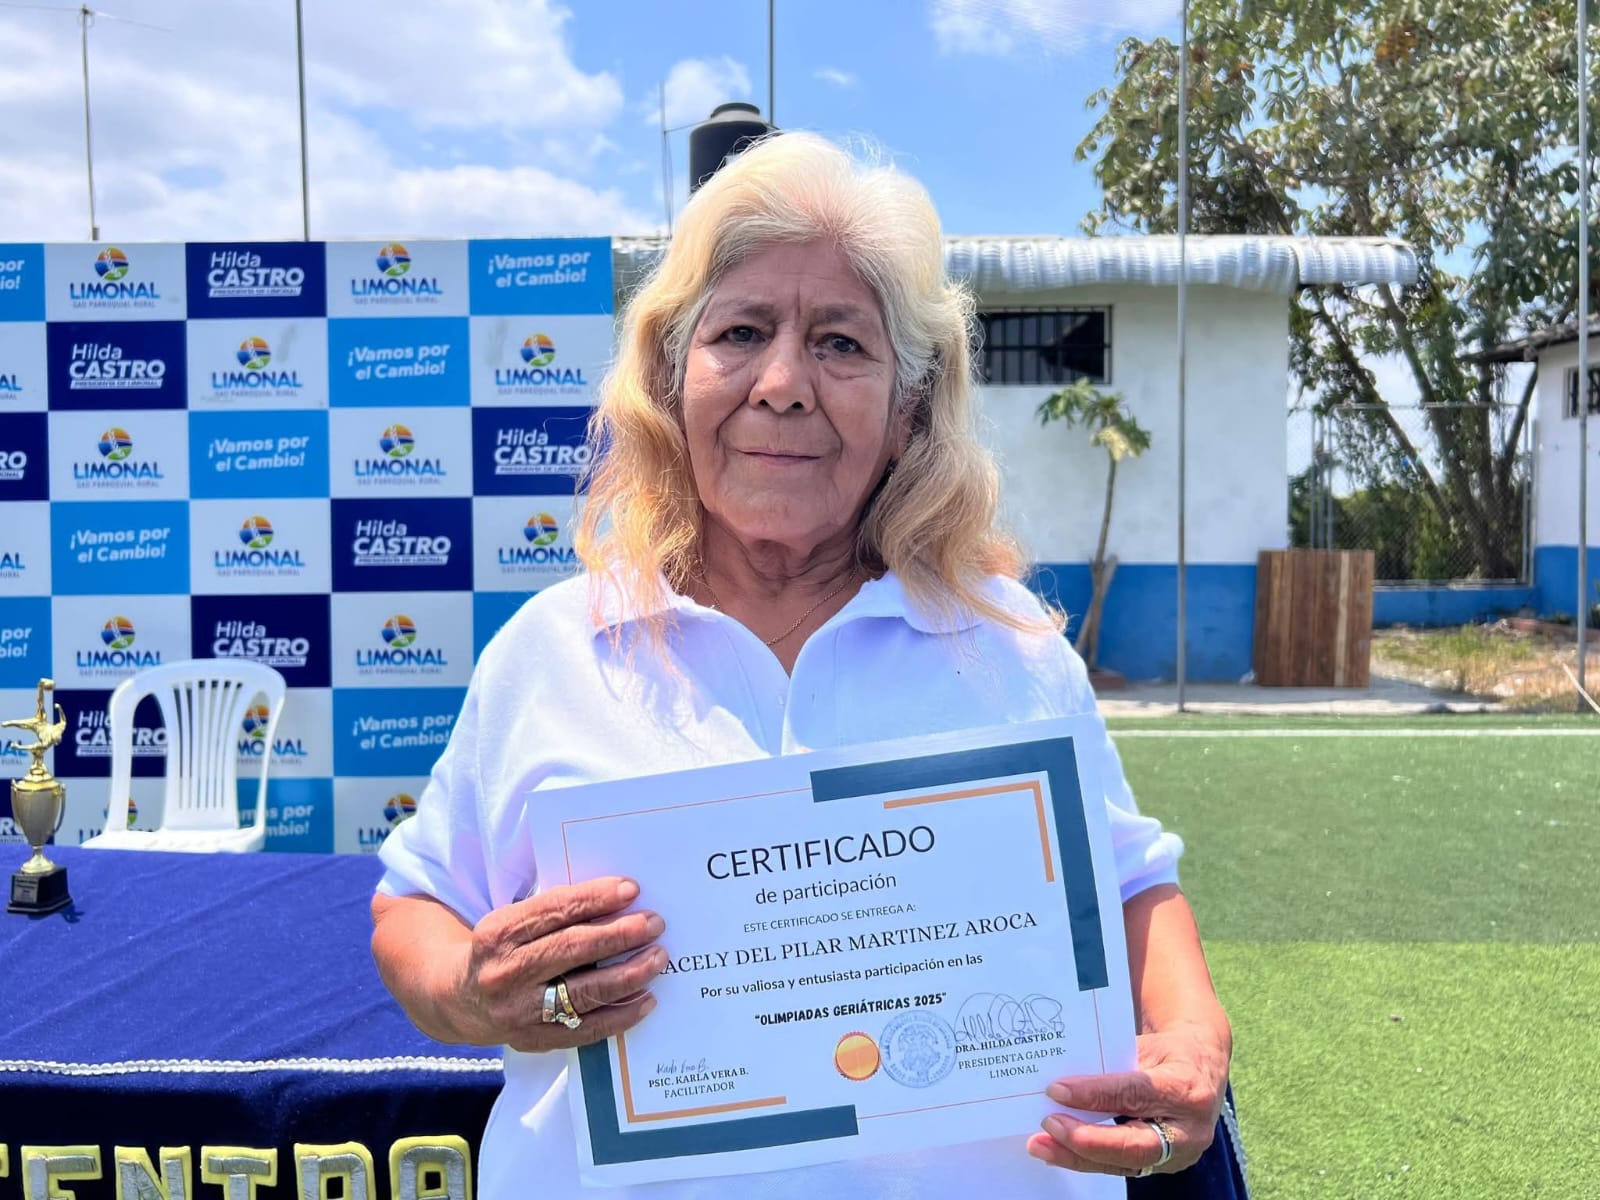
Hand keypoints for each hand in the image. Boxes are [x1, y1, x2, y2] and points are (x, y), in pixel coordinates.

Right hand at [460, 876, 666, 1051]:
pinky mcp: (535, 1039)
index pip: (555, 910)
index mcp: (499, 933)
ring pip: (585, 992)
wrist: (458, 1000)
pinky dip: (621, 1015)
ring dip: (630, 974)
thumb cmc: (501, 949)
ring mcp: (520, 1011)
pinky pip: (586, 1030)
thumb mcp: (511, 921)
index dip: (595, 898)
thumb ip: (554, 912)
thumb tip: (617, 900)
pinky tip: (647, 999)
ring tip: (658, 957)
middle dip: (620, 934)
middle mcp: (506, 973)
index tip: (631, 889)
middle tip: (654, 923)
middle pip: (574, 949)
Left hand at [1027, 1022, 1229, 1176]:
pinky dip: (1087, 1159)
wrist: (1204, 1069)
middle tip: (1048, 1124)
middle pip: (1134, 1143)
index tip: (1057, 1090)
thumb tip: (1064, 1081)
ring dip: (1077, 1156)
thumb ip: (1112, 1064)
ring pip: (1124, 1162)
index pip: (1135, 1093)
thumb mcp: (1148, 1046)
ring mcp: (1181, 1153)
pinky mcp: (1166, 1164)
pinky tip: (1057, 1151)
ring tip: (1040, 1145)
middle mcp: (1189, 1128)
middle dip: (1087, 1139)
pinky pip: (1122, 1166)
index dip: (1095, 1094)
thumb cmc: (1170, 1052)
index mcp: (1185, 1087)